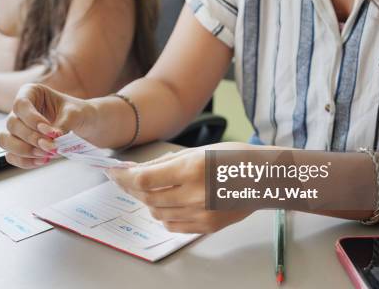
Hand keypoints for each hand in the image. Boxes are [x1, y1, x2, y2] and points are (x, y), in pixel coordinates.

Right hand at [0, 83, 97, 168]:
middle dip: (31, 138)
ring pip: (4, 140)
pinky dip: (25, 161)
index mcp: (30, 93)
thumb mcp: (74, 114)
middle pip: (11, 124)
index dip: (32, 120)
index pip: (21, 104)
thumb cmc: (76, 113)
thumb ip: (62, 125)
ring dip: (24, 151)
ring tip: (46, 155)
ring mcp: (16, 128)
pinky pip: (11, 156)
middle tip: (51, 146)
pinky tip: (43, 161)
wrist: (82, 124)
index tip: (50, 132)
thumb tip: (49, 143)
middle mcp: (19, 110)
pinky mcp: (18, 145)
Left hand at [106, 146, 252, 233]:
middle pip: (147, 198)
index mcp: (193, 169)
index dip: (124, 177)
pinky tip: (164, 203)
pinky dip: (162, 214)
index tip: (113, 172)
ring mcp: (202, 213)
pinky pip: (173, 225)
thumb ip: (167, 162)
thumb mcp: (199, 151)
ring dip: (146, 201)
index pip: (145, 179)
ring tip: (146, 189)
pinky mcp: (207, 226)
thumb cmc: (234, 158)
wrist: (265, 178)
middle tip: (122, 180)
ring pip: (158, 213)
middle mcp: (196, 193)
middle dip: (130, 189)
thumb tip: (138, 169)